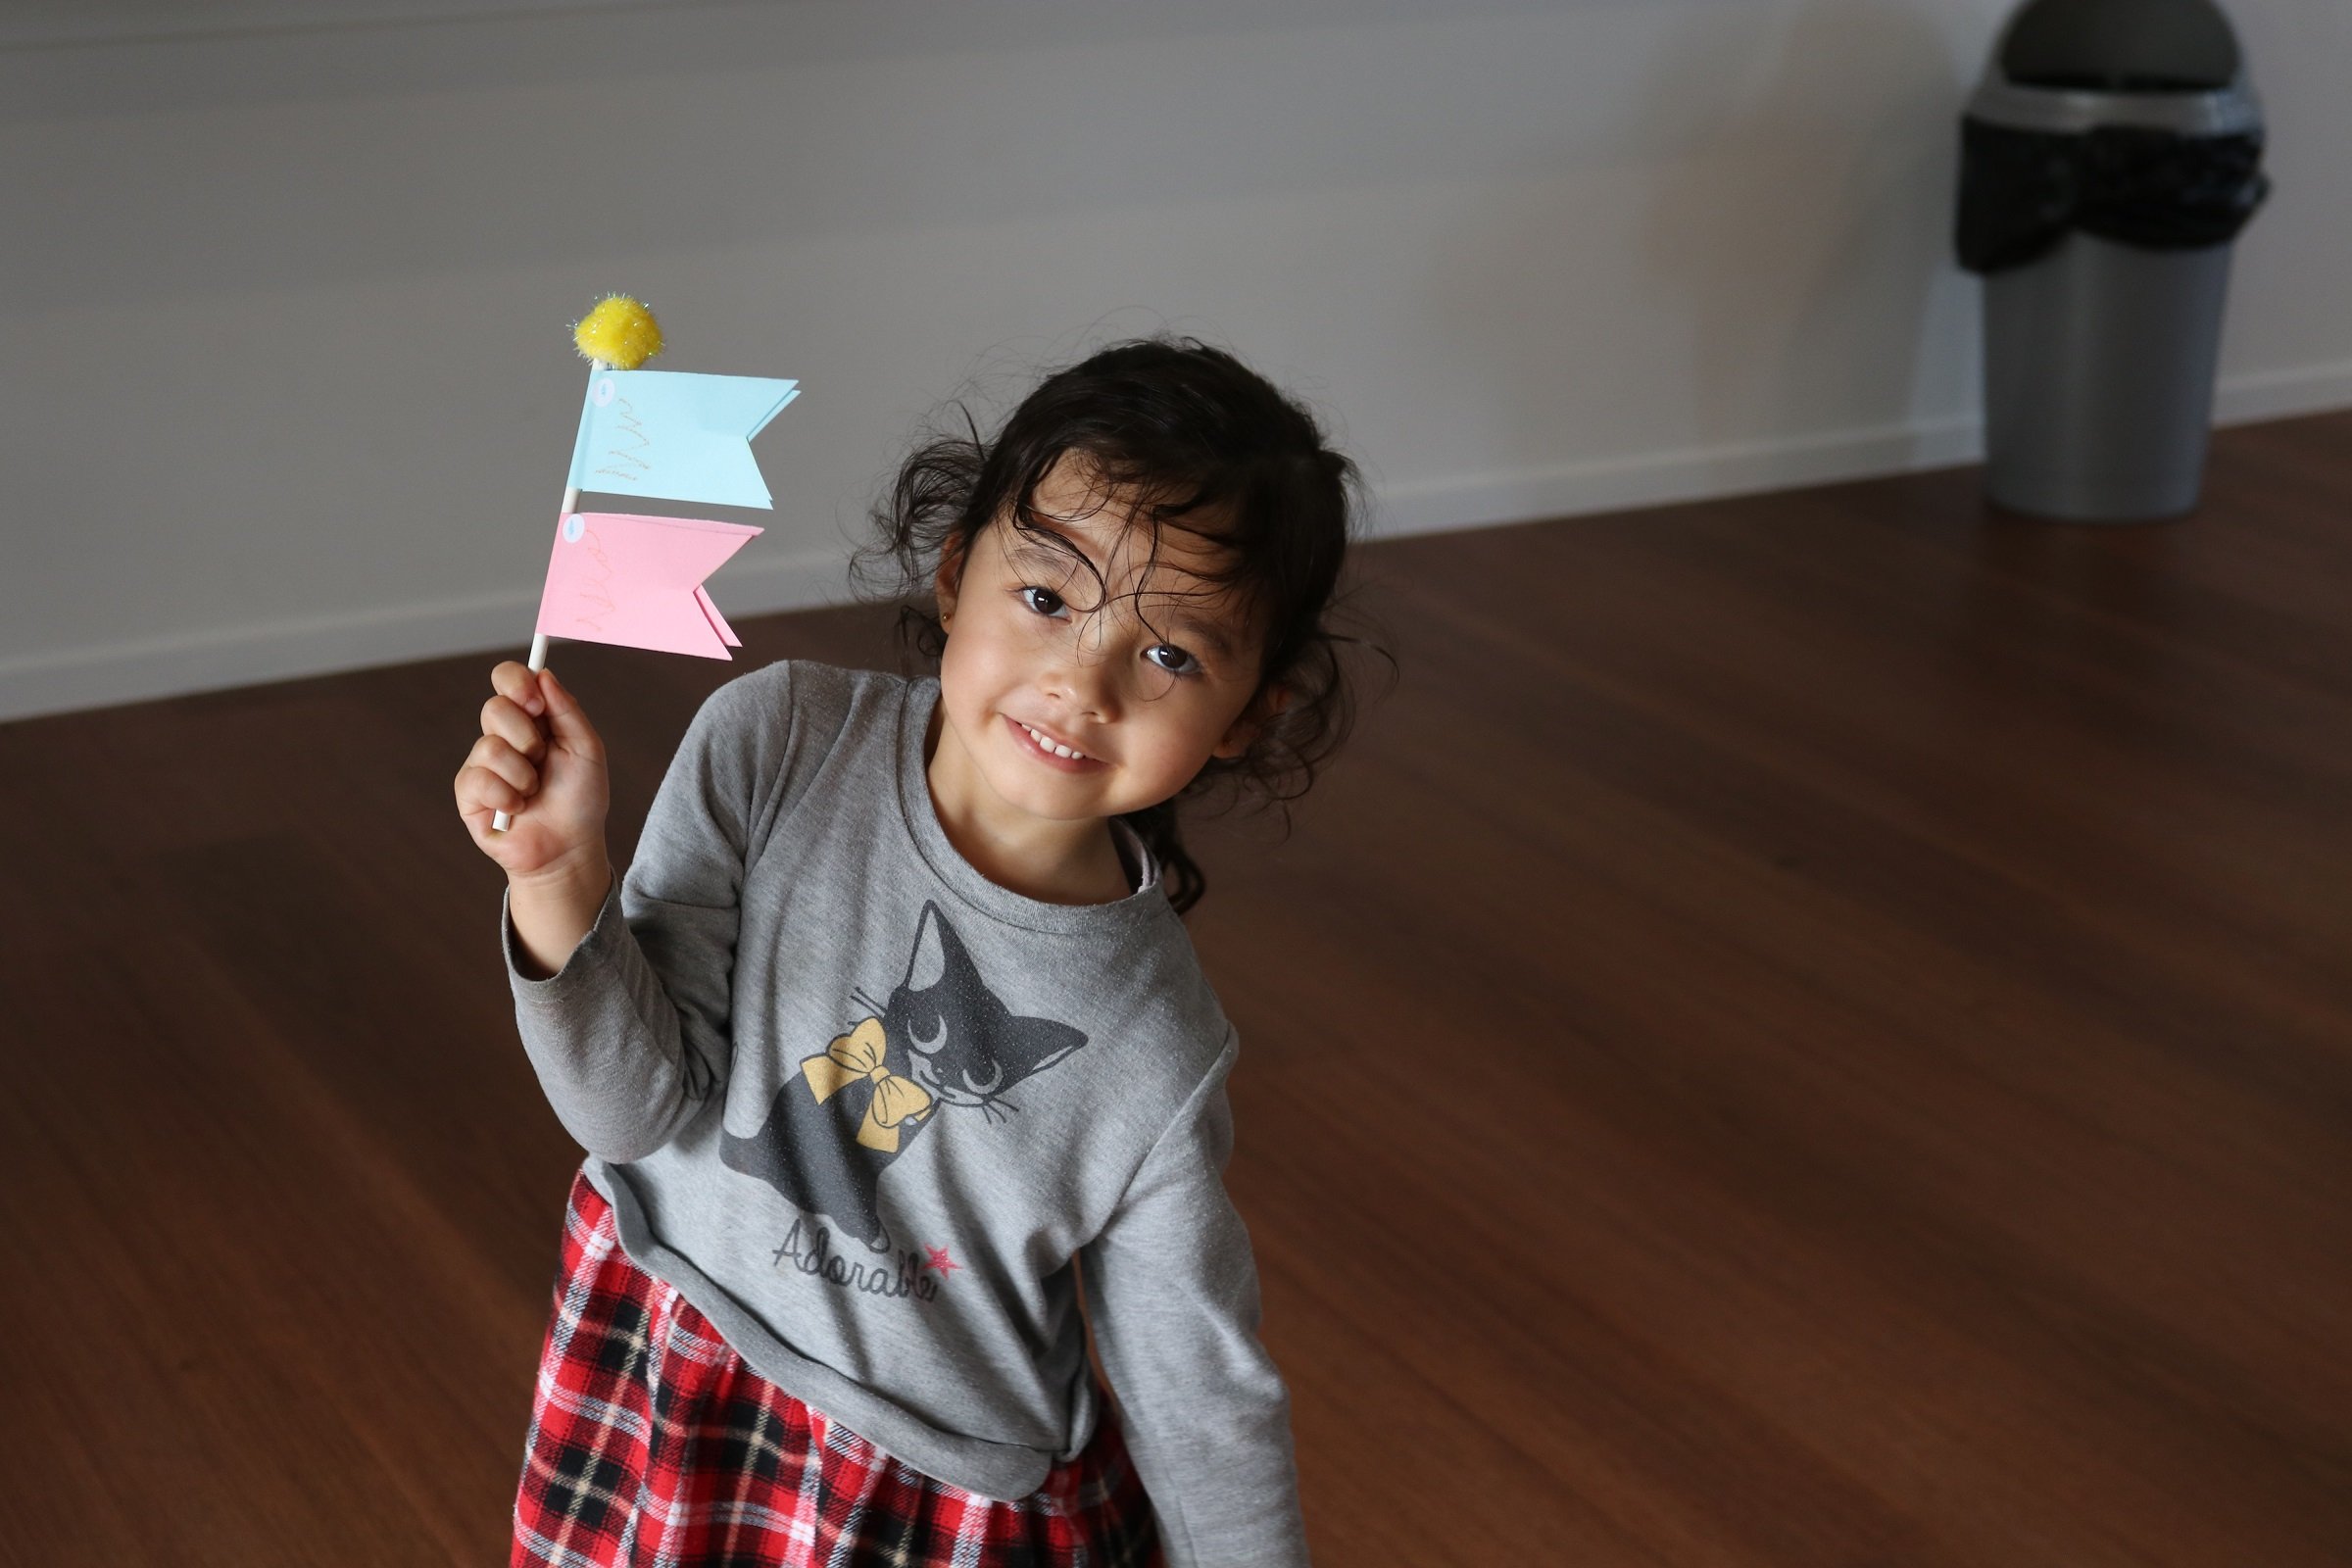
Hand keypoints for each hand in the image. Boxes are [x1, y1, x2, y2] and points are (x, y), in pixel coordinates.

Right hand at [455, 661, 611, 882]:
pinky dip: (507, 797)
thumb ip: (567, 710)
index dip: (515, 681)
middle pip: (494, 708)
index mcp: (531, 719)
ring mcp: (483, 764)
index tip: (535, 701)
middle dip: (526, 736)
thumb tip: (543, 674)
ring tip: (533, 793)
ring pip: (488, 746)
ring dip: (522, 774)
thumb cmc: (580, 799)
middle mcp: (503, 736)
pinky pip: (479, 779)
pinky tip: (517, 810)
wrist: (570, 848)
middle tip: (542, 758)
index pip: (508, 680)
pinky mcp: (468, 793)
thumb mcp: (587, 749)